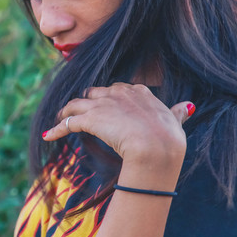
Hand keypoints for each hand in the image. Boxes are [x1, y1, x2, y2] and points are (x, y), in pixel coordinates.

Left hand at [43, 83, 193, 171]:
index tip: (107, 108)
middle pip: (94, 94)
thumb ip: (178, 113)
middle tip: (81, 113)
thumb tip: (188, 106)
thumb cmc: (169, 138)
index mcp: (138, 92)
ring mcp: (103, 105)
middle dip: (87, 103)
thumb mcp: (175, 121)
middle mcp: (118, 93)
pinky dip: (57, 129)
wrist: (156, 146)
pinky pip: (68, 122)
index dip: (110, 100)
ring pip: (77, 105)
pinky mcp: (90, 119)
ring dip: (67, 112)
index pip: (118, 90)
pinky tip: (49, 135)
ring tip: (60, 118)